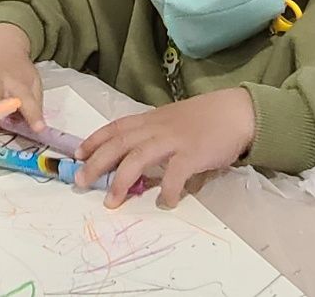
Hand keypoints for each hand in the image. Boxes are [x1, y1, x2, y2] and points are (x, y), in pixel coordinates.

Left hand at [74, 89, 256, 209]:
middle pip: (119, 143)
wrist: (237, 112)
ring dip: (121, 180)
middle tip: (80, 181)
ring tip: (111, 201)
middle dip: (96, 162)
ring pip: (138, 157)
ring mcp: (174, 140)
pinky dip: (167, 190)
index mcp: (151, 119)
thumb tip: (135, 161)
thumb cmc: (205, 118)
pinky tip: (165, 203)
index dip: (94, 140)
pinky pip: (174, 174)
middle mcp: (157, 128)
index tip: (77, 154)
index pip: (116, 127)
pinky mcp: (193, 154)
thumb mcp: (173, 121)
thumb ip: (154, 136)